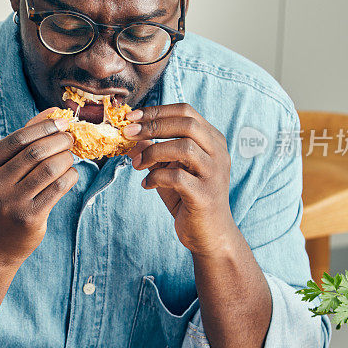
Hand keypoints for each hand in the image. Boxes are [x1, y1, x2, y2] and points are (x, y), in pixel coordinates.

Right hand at [0, 108, 77, 264]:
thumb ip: (21, 141)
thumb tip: (52, 112)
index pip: (17, 139)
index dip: (44, 127)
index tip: (62, 121)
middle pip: (34, 153)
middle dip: (59, 140)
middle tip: (70, 138)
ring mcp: (9, 204)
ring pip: (49, 169)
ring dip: (66, 158)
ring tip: (70, 156)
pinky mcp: (29, 219)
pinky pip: (57, 188)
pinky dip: (70, 176)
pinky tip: (71, 173)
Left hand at [123, 103, 234, 253]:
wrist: (209, 235)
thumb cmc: (188, 198)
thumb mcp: (171, 168)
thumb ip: (157, 150)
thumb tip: (133, 134)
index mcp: (213, 140)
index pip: (186, 111)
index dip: (156, 111)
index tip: (131, 117)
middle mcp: (218, 153)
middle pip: (187, 124)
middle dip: (152, 126)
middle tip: (128, 134)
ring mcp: (215, 174)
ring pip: (184, 148)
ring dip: (152, 152)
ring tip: (136, 164)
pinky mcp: (205, 196)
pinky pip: (177, 178)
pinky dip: (156, 177)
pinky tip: (147, 184)